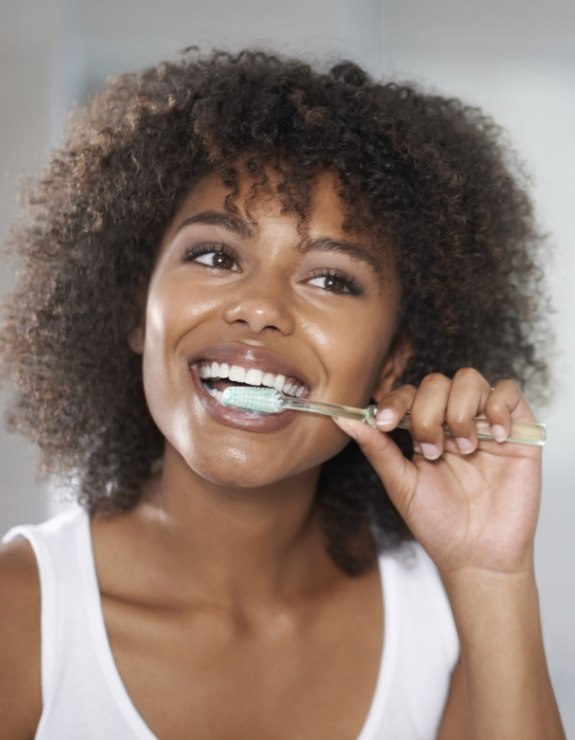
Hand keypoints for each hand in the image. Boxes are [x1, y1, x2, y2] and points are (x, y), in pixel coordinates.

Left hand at [334, 369, 541, 577]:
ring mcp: (485, 423)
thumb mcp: (401, 484)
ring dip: (459, 411)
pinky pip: (509, 392)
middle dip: (428, 412)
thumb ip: (377, 447)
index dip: (395, 401)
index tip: (386, 423)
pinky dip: (498, 407)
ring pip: (470, 380)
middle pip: (437, 382)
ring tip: (464, 448)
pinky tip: (493, 437)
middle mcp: (454, 421)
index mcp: (424, 430)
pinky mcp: (519, 430)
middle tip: (432, 450)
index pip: (409, 394)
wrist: (477, 557)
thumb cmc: (439, 524)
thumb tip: (342, 419)